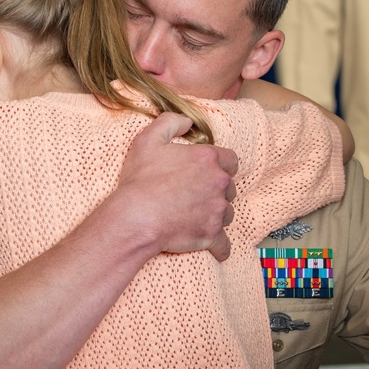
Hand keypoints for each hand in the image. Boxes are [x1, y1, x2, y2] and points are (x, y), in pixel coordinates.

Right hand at [117, 112, 237, 260]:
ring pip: (227, 213)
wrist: (137, 217)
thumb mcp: (149, 139)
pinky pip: (224, 244)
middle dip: (216, 190)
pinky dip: (220, 247)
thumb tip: (187, 121)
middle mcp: (219, 184)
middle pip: (229, 187)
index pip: (231, 159)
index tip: (208, 171)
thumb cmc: (141, 179)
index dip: (220, 164)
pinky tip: (216, 248)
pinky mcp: (211, 234)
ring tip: (196, 216)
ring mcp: (217, 211)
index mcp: (208, 159)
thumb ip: (171, 122)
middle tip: (197, 193)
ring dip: (216, 214)